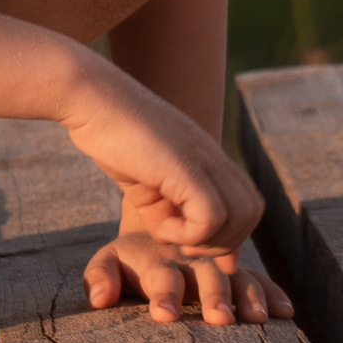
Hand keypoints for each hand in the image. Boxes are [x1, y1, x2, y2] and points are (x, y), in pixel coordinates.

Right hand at [62, 69, 262, 257]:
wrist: (91, 99)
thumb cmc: (112, 138)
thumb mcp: (149, 184)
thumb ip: (171, 212)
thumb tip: (188, 242)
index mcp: (209, 158)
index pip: (248, 204)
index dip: (228, 234)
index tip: (192, 243)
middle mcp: (213, 157)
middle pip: (251, 212)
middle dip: (222, 242)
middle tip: (183, 243)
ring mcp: (202, 158)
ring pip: (239, 216)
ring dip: (205, 240)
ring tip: (169, 233)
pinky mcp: (184, 166)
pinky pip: (210, 216)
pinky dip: (187, 234)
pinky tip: (159, 226)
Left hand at [84, 232, 294, 325]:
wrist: (159, 214)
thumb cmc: (128, 256)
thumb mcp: (108, 260)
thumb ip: (101, 276)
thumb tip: (99, 299)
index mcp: (158, 260)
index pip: (162, 278)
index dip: (164, 295)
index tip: (164, 316)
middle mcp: (192, 259)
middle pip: (205, 277)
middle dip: (212, 298)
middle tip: (220, 320)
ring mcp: (215, 263)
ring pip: (235, 276)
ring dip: (246, 297)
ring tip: (259, 319)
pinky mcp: (234, 269)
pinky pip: (255, 278)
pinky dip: (269, 293)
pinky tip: (285, 312)